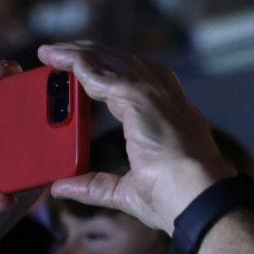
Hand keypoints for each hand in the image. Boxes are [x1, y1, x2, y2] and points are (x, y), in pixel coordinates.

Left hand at [37, 42, 233, 230]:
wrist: (198, 202)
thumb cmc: (176, 202)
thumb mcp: (127, 192)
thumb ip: (94, 186)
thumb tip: (61, 187)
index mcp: (172, 120)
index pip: (141, 84)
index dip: (114, 73)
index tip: (89, 70)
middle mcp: (168, 103)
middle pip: (128, 64)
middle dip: (95, 55)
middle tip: (63, 53)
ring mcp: (158, 99)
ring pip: (116, 63)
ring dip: (82, 54)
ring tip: (55, 51)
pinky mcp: (144, 101)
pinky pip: (106, 75)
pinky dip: (82, 65)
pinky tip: (62, 61)